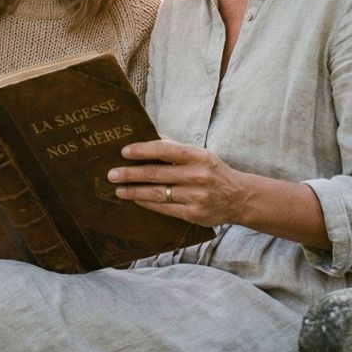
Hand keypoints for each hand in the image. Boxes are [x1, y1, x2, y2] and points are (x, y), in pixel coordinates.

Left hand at [107, 139, 248, 226]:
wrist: (239, 198)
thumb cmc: (213, 172)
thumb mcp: (200, 154)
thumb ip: (176, 148)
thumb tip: (148, 137)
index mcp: (198, 156)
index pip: (164, 150)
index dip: (142, 150)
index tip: (124, 152)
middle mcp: (197, 176)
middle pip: (156, 173)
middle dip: (130, 174)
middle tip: (112, 174)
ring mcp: (196, 196)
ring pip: (157, 193)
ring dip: (134, 191)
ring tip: (119, 189)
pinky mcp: (193, 214)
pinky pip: (164, 208)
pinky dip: (148, 203)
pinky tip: (136, 199)